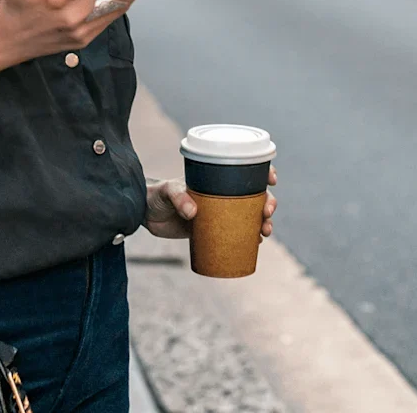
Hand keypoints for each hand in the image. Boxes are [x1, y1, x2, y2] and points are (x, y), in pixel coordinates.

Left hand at [143, 167, 277, 240]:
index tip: (271, 179)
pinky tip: (256, 244)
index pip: (245, 172)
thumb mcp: (167, 192)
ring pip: (249, 216)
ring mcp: (218, 213)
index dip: (263, 173)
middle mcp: (222, 195)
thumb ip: (179, 198)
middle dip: (268, 203)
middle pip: (254, 196)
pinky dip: (248, 239)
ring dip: (263, 223)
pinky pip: (236, 234)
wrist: (145, 214)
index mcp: (216, 180)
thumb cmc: (157, 195)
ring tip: (265, 232)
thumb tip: (193, 212)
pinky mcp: (212, 231)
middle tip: (267, 214)